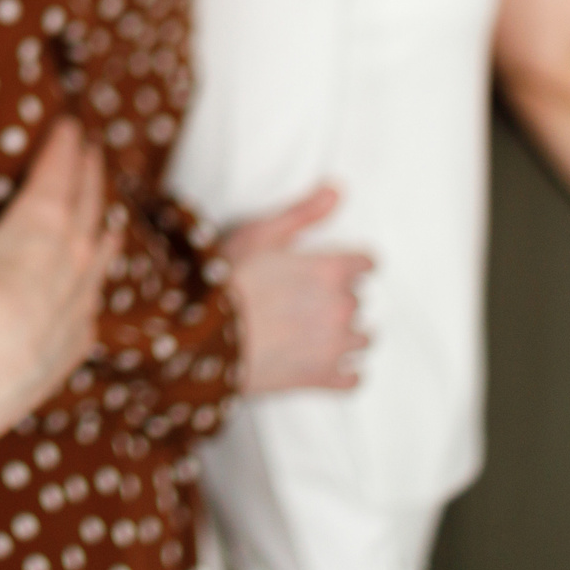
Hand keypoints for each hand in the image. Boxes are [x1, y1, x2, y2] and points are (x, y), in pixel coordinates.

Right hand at [0, 118, 122, 453]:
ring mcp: (85, 291)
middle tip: (93, 153)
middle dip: (91, 172)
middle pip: (91, 200)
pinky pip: (93, 303)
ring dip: (107, 229)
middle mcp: (75, 248)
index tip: (70, 125)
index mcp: (43, 217)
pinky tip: (91, 294)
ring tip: (112, 220)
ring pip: (106, 250)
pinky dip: (93, 291)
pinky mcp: (83, 332)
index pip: (58, 167)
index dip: (63, 143)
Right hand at [222, 184, 372, 393]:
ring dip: (347, 334)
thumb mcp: (259, 235)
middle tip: (304, 299)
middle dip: (339, 298)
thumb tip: (336, 190)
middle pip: (360, 301)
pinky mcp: (322, 379)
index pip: (367, 264)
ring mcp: (335, 347)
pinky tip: (327, 366)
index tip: (332, 268)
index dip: (349, 264)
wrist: (202, 339)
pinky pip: (354, 380)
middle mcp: (342, 307)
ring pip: (363, 339)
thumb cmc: (226, 281)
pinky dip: (345, 373)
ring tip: (315, 331)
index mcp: (331, 270)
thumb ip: (303, 213)